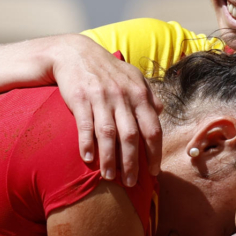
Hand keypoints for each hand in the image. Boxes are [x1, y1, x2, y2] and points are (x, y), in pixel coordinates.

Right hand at [51, 35, 163, 184]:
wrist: (74, 52)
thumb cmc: (107, 69)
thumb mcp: (132, 77)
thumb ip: (148, 95)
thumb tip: (161, 111)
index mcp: (139, 94)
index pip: (152, 129)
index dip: (154, 153)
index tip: (153, 172)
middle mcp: (123, 96)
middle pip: (132, 136)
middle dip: (133, 163)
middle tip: (132, 183)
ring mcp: (101, 97)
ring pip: (109, 134)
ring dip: (110, 159)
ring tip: (110, 178)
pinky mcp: (80, 98)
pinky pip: (85, 126)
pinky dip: (87, 144)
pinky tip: (88, 159)